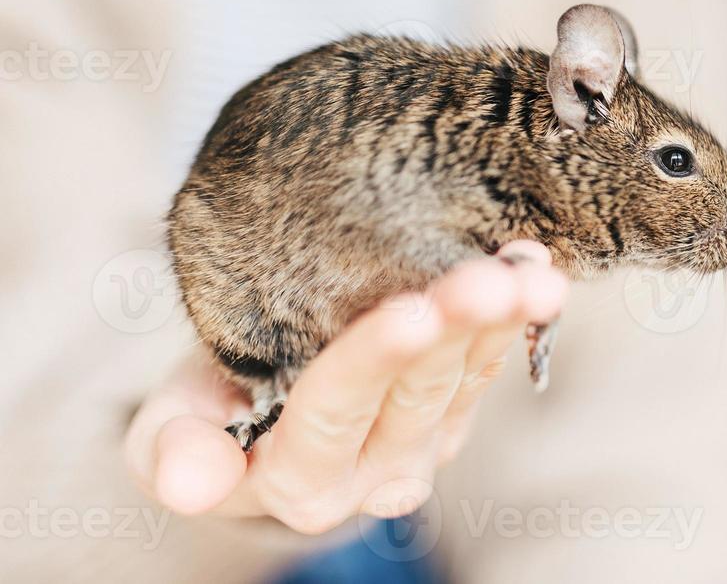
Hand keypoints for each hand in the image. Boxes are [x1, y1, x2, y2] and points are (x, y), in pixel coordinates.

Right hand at [125, 242, 565, 533]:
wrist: (263, 403)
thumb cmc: (214, 401)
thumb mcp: (174, 420)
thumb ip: (176, 449)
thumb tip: (189, 480)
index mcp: (299, 478)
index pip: (334, 411)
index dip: (374, 360)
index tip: (411, 311)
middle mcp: (373, 469)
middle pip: (417, 391)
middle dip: (456, 328)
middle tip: (491, 277)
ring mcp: (425, 441)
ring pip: (467, 374)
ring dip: (501, 319)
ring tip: (530, 269)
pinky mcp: (457, 409)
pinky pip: (491, 359)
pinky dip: (516, 313)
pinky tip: (535, 264)